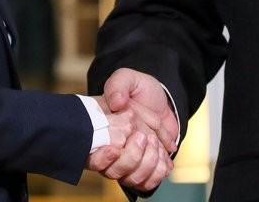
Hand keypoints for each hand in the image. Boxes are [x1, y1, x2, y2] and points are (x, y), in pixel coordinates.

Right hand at [84, 68, 179, 190]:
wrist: (162, 99)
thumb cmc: (140, 89)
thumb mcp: (127, 79)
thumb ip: (118, 85)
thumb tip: (116, 103)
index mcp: (99, 132)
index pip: (93, 158)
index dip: (103, 158)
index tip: (114, 148)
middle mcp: (110, 152)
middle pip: (116, 171)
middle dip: (134, 155)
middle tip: (145, 136)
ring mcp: (128, 162)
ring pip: (133, 178)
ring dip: (149, 160)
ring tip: (156, 142)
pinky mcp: (145, 166)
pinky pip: (150, 180)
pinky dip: (160, 166)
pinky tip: (165, 149)